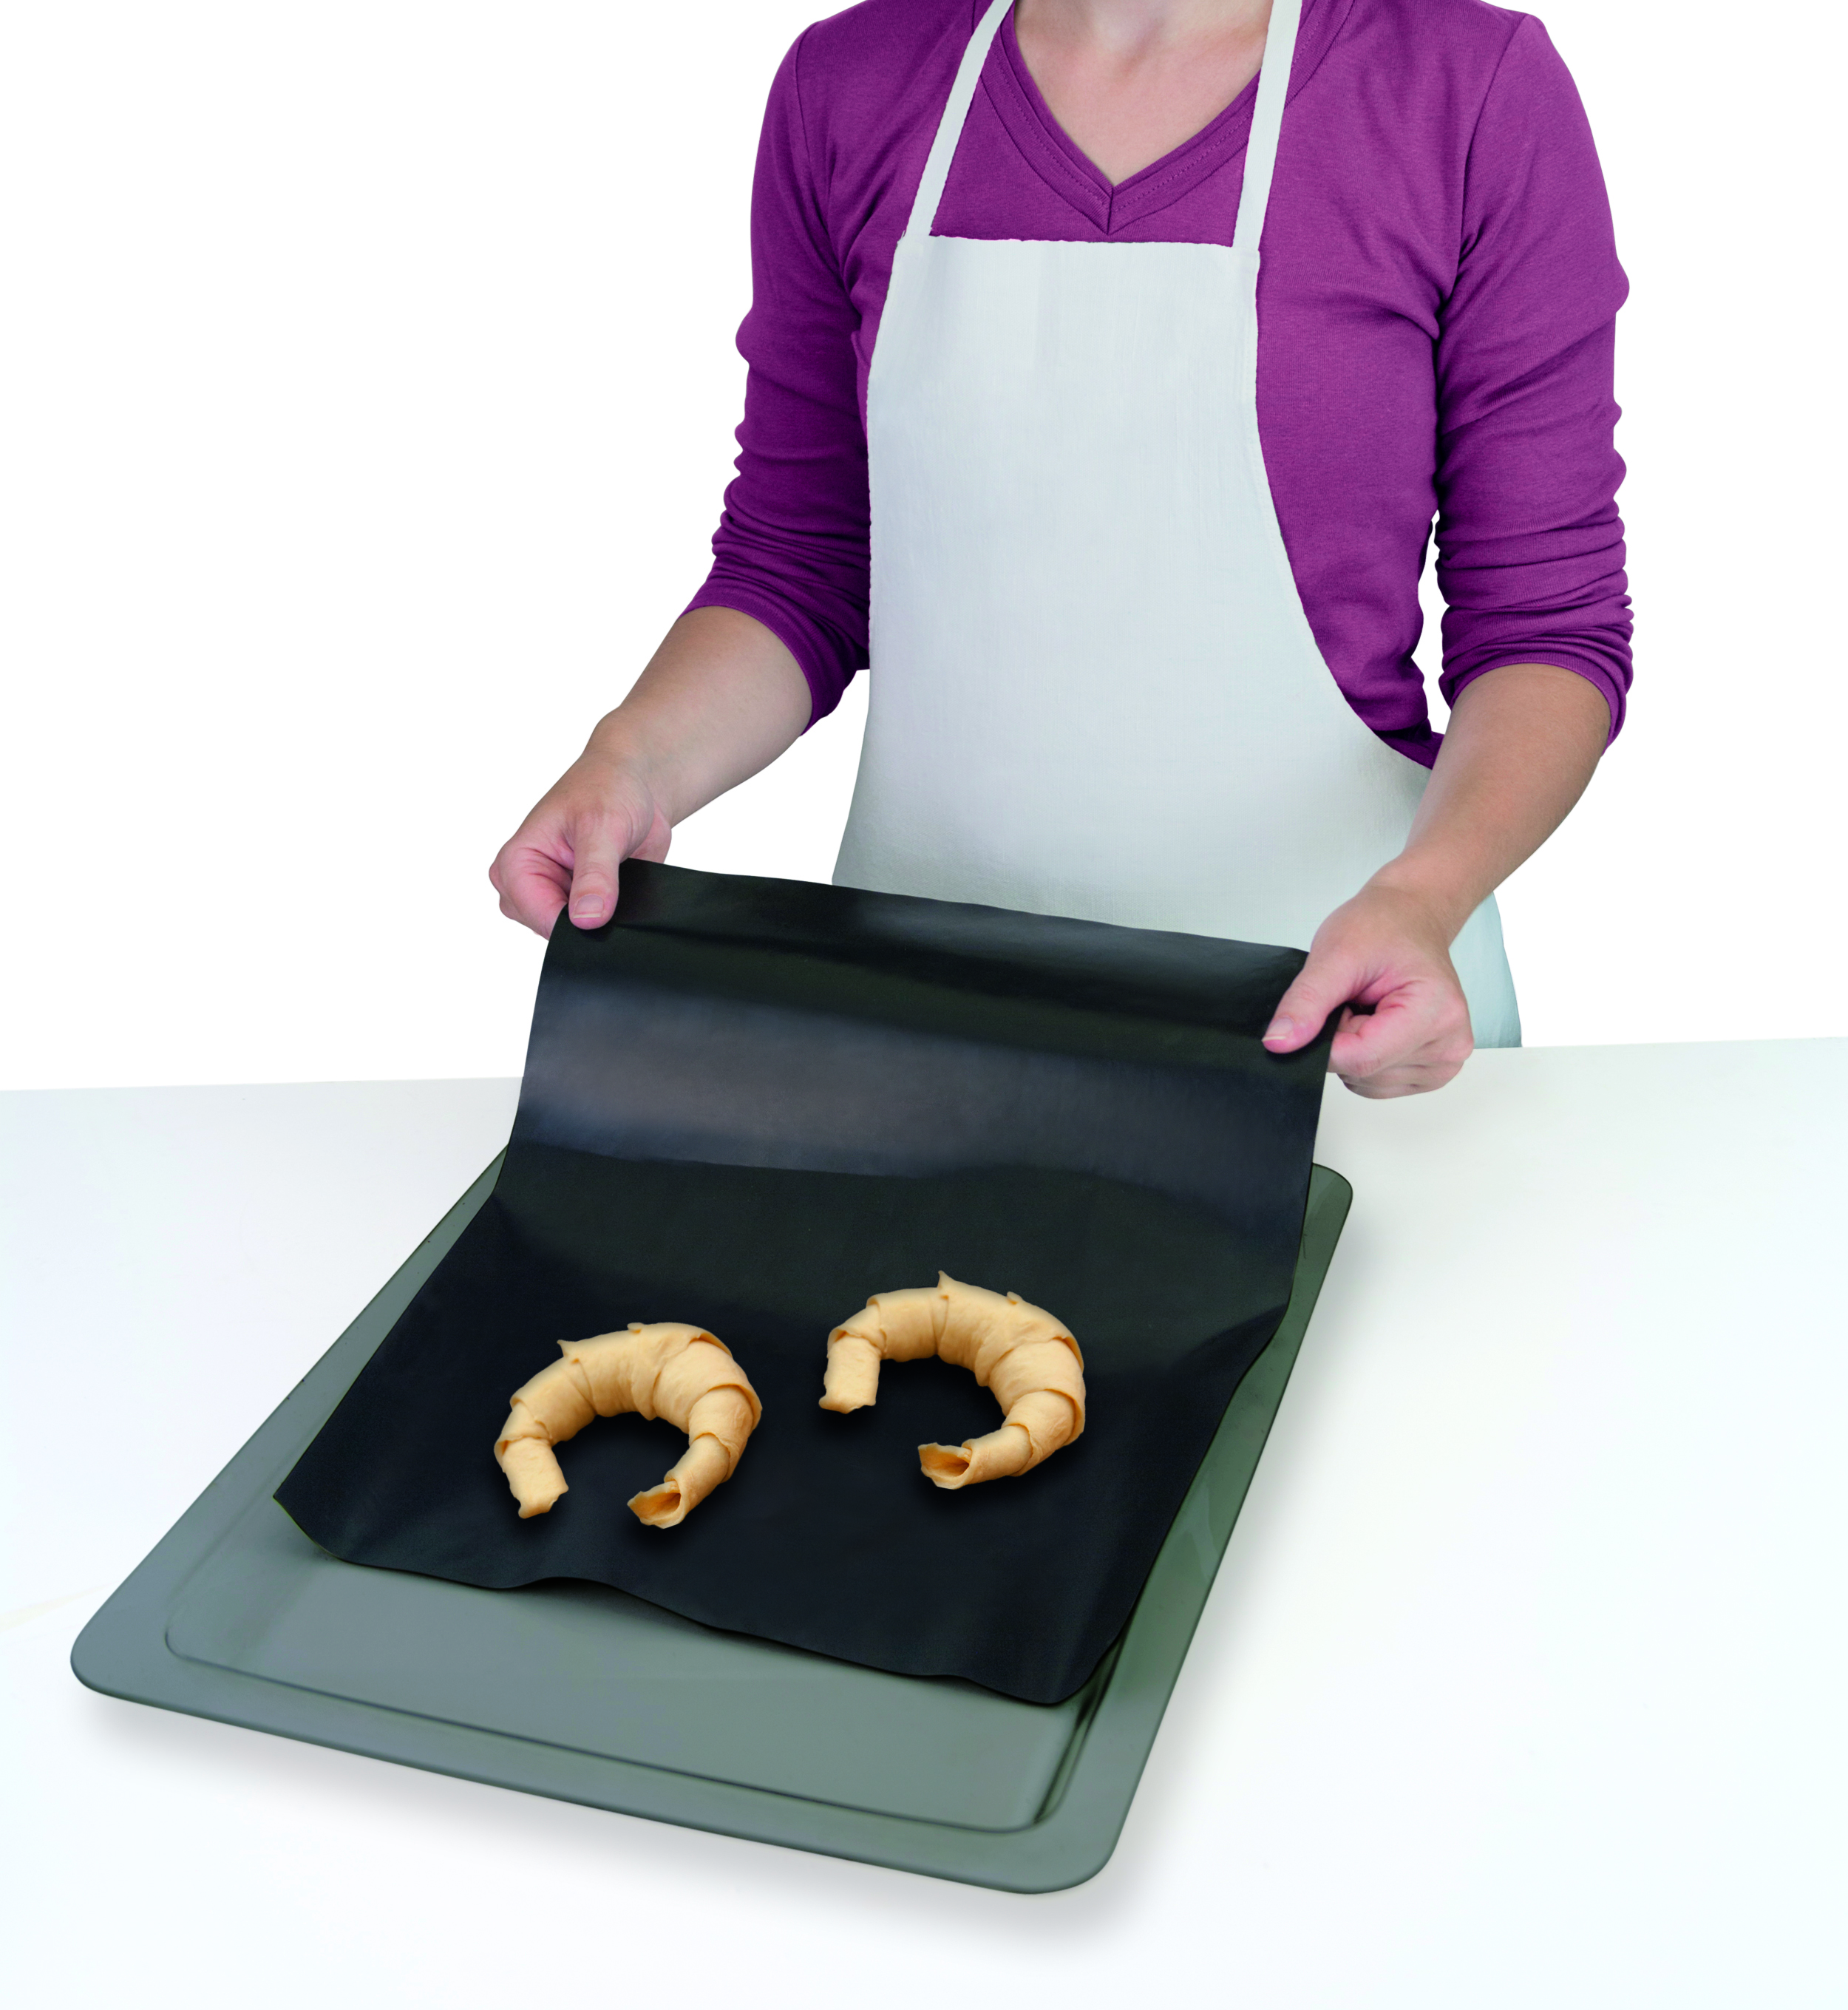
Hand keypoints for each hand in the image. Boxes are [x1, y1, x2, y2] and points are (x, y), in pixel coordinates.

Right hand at [489, 746, 671, 937]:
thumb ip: (596, 876)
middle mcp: (529, 884)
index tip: (603, 914)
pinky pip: (597, 929)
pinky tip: (624, 889)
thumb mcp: (603, 827)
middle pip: (553, 929)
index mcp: (516, 862)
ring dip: (604, 915)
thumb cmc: (607, 789)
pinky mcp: (580, 904)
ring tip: (617, 878)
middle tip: (613, 886)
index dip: (574, 923)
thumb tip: (588, 918)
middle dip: (587, 919)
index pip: (537, 915)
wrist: (635, 785)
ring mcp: (555, 897)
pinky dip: (615, 916)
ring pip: (576, 933)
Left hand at [1260, 882, 1473, 1097]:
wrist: (1411, 917)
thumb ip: (1306, 1002)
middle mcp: (1449, 1044)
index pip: (1362, 1059)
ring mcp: (1444, 1061)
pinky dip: (1364, 1057)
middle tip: (1353, 998)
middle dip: (1341, 1040)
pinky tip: (1375, 1023)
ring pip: (1368, 1083)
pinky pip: (1377, 1084)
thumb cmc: (1384, 926)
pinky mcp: (1433, 1070)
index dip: (1325, 1042)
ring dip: (1352, 1049)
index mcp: (1436, 1012)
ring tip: (1366, 1007)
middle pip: (1364, 1073)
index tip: (1326, 1009)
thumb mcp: (1335, 955)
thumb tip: (1279, 1042)